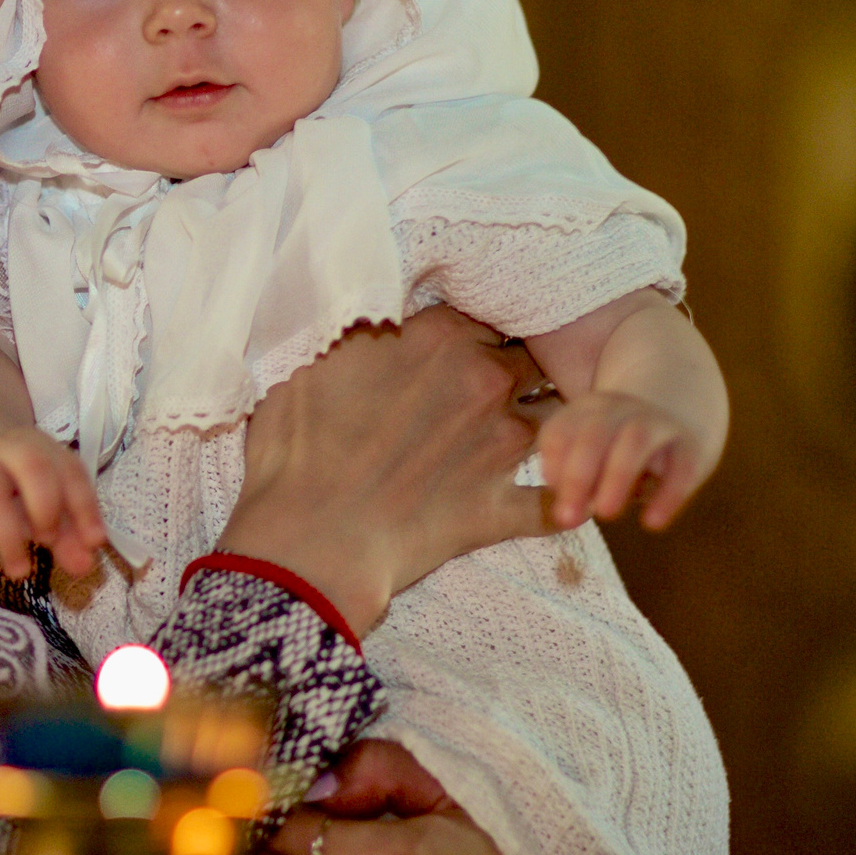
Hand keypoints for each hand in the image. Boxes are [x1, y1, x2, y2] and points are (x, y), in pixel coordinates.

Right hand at [0, 427, 106, 577]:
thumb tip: (84, 566)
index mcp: (41, 448)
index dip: (85, 507)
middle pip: (32, 466)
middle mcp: (6, 448)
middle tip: (48, 543)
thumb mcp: (45, 503)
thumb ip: (68, 535)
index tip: (95, 543)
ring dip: (9, 535)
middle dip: (47, 508)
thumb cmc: (13, 485)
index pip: (70, 470)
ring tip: (19, 570)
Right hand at [218, 309, 553, 635]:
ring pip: (554, 416)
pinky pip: (553, 501)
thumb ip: (357, 335)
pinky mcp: (501, 504)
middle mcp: (482, 379)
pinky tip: (561, 500)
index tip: (461, 349)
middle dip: (512, 370)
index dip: (474, 333)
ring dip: (541, 423)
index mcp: (436, 337)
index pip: (483, 313)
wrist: (307, 541)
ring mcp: (500, 444)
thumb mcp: (309, 366)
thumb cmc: (294, 454)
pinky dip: (560, 500)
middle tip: (487, 389)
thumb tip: (364, 319)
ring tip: (516, 436)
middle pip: (526, 357)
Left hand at [537, 389, 706, 530]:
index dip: (552, 467)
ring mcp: (657, 422)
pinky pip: (682, 467)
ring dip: (617, 478)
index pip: (559, 433)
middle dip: (577, 476)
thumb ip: (573, 480)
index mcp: (585, 411)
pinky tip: (652, 522)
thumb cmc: (619, 445)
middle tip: (568, 518)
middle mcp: (618, 410)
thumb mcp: (591, 453)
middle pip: (594, 434)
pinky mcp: (691, 444)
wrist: (681, 407)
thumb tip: (565, 515)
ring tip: (606, 514)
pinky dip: (667, 496)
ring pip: (635, 441)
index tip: (552, 500)